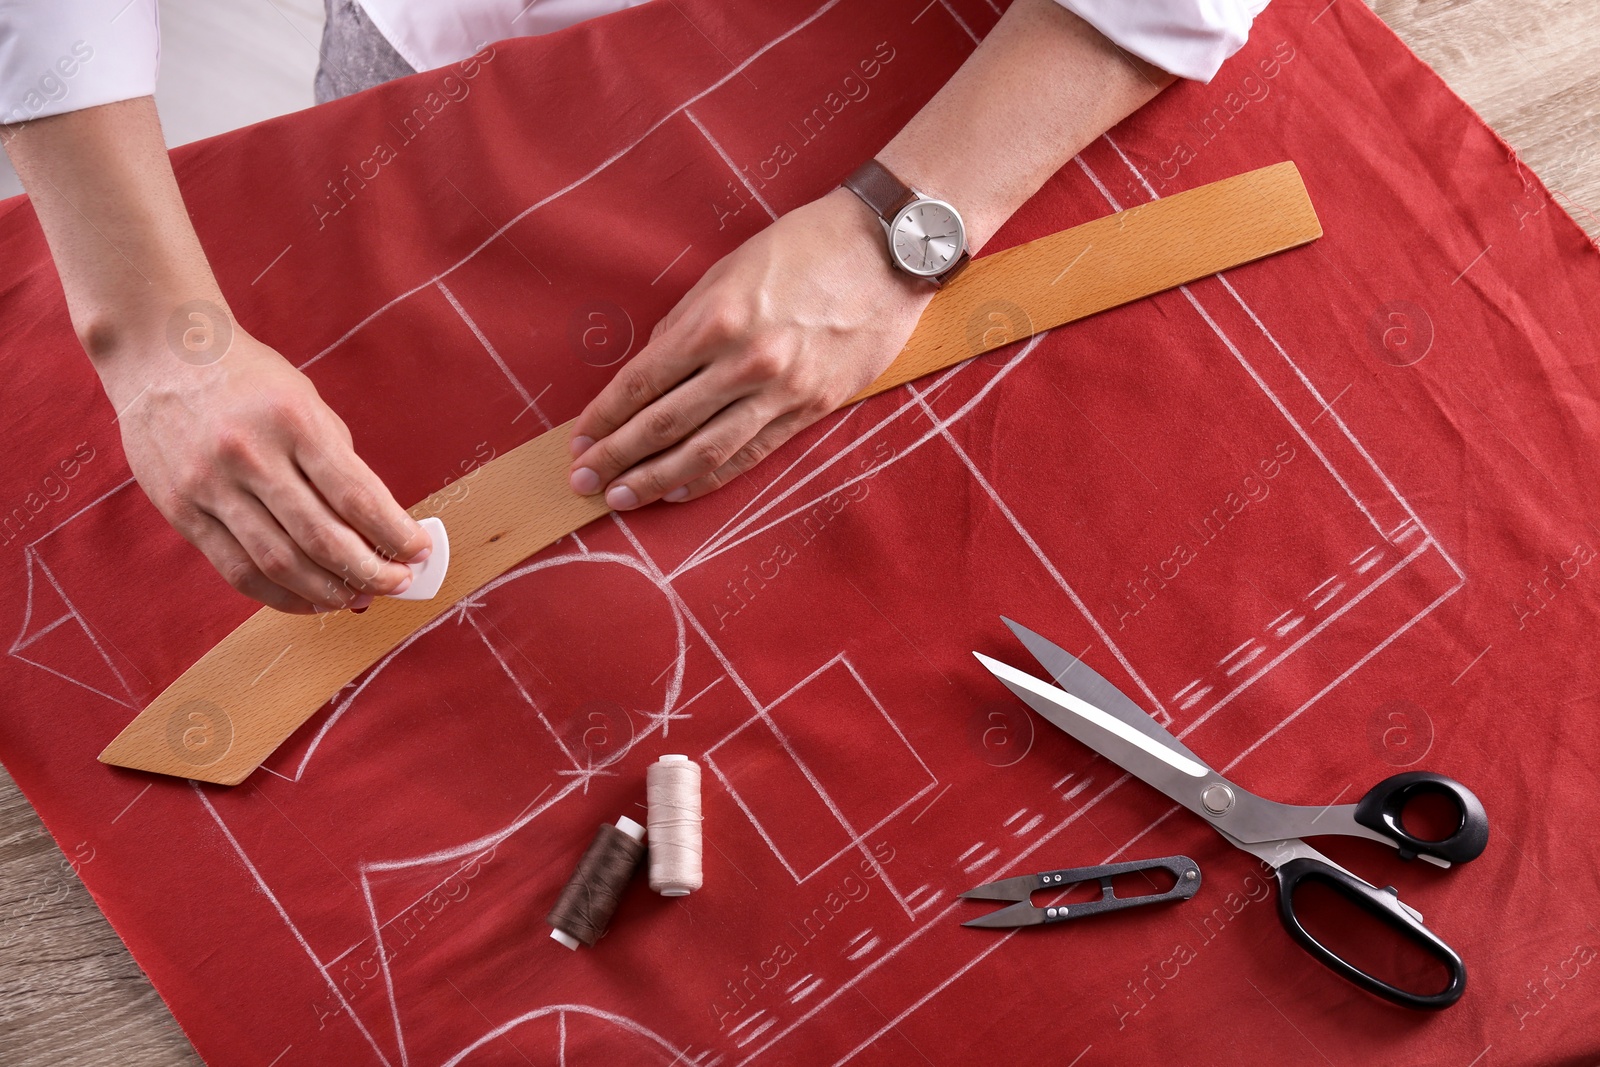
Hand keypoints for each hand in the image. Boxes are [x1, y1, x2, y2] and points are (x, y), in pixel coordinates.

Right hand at [101, 322, 430, 612]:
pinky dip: (280, 595)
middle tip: (398, 584)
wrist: (161, 353)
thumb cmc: (249, 380)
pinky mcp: (180, 510)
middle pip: (320, 537)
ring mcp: (209, 486)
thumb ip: (337, 461)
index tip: (420, 552)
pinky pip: (236, 570)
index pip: (355, 494)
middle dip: (369, 571)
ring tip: (359, 597)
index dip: (394, 533)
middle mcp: (248, 454)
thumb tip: (378, 528)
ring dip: (328, 592)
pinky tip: (310, 600)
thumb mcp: (306, 401)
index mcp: (291, 420)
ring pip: (278, 563)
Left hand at [567, 187, 933, 508]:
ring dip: (656, 480)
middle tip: (583, 482)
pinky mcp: (813, 408)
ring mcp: (782, 391)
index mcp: (716, 319)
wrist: (889, 251)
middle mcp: (745, 361)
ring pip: (705, 451)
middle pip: (664, 424)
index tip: (580, 440)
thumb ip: (686, 322)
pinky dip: (711, 477)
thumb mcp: (730, 268)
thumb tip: (651, 369)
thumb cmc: (805, 246)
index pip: (642, 383)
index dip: (605, 417)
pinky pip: (751, 453)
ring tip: (621, 497)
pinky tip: (680, 490)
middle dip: (617, 457)